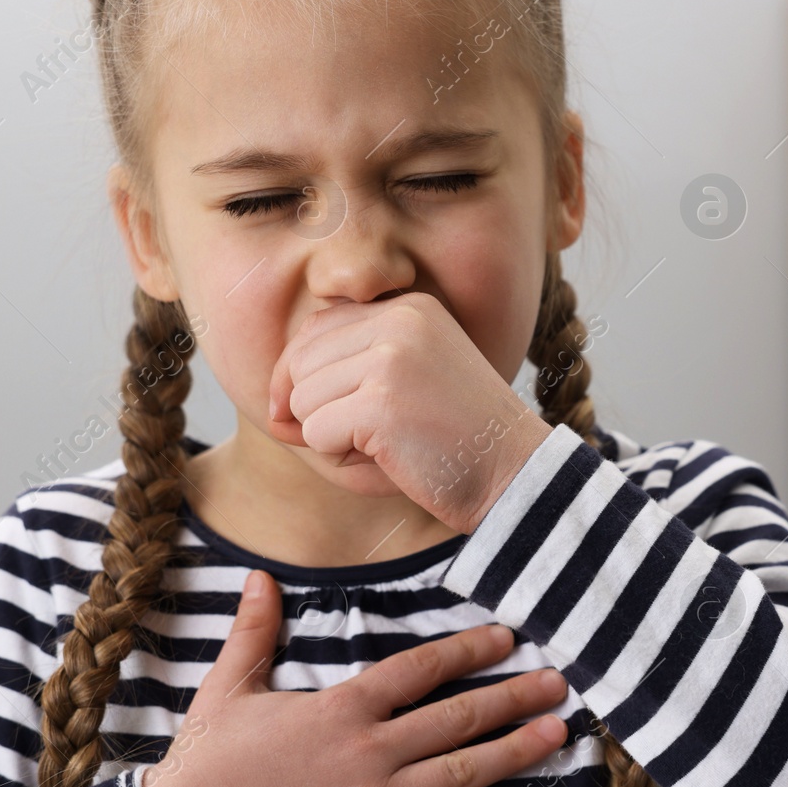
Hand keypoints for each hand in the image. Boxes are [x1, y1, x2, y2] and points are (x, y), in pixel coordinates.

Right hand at [140, 569, 571, 786]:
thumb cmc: (207, 763)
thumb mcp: (228, 687)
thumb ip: (255, 631)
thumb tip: (258, 576)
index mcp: (341, 708)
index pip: (420, 670)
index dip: (468, 652)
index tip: (507, 639)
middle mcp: (367, 752)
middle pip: (456, 718)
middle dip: (513, 697)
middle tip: (559, 684)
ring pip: (459, 776)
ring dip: (513, 754)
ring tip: (556, 735)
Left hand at [264, 293, 551, 534]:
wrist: (517, 477)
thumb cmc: (457, 442)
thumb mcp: (406, 388)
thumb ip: (342, 379)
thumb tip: (269, 408)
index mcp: (408, 308)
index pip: (314, 330)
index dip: (300, 376)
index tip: (310, 415)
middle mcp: (399, 320)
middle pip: (300, 363)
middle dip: (316, 410)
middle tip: (365, 437)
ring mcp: (390, 357)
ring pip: (302, 401)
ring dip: (330, 437)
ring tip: (385, 446)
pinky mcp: (381, 401)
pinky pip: (315, 433)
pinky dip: (340, 458)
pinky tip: (388, 460)